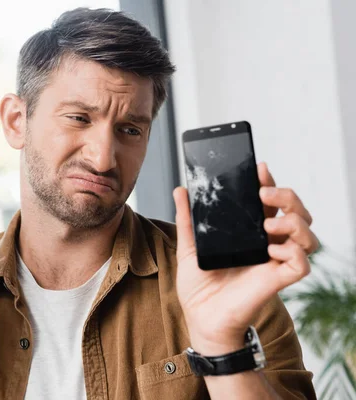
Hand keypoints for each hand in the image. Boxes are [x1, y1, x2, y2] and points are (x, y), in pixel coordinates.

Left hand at [173, 162, 318, 354]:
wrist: (200, 317)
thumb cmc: (199, 286)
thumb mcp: (189, 247)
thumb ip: (188, 219)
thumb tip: (181, 189)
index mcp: (249, 232)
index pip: (269, 202)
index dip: (270, 182)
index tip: (259, 168)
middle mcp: (268, 243)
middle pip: (296, 212)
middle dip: (287, 196)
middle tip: (264, 193)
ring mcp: (275, 261)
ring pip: (307, 235)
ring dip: (294, 222)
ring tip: (268, 224)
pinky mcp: (278, 280)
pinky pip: (301, 263)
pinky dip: (293, 252)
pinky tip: (272, 250)